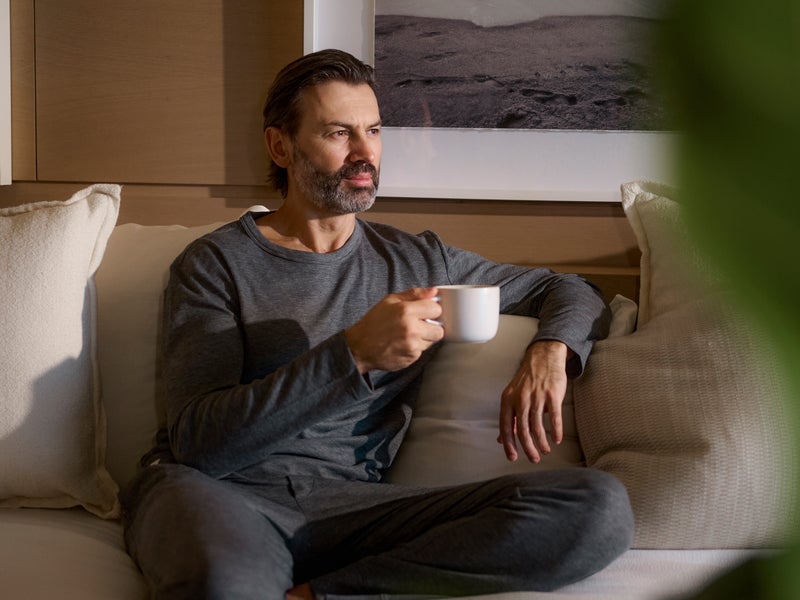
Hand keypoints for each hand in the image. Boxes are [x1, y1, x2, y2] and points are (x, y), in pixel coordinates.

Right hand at [344, 287, 443, 372]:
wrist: (359, 347)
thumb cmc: (373, 322)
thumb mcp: (390, 301)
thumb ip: (414, 294)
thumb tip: (433, 291)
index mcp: (406, 311)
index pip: (436, 309)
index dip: (431, 310)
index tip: (424, 311)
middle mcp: (411, 329)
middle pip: (439, 329)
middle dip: (431, 326)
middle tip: (419, 325)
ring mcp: (412, 345)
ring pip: (432, 341)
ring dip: (424, 337)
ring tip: (408, 334)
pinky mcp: (411, 358)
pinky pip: (422, 351)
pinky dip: (416, 347)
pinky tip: (403, 343)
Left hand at [497, 340, 570, 462]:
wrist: (543, 358)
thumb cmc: (527, 380)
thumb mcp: (512, 396)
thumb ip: (509, 418)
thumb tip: (501, 439)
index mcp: (508, 400)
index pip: (505, 426)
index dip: (509, 444)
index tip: (512, 457)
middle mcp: (521, 399)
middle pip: (523, 430)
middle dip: (528, 448)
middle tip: (533, 459)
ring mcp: (537, 397)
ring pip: (538, 426)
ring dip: (541, 442)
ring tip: (544, 450)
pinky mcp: (552, 395)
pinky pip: (554, 417)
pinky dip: (556, 431)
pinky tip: (557, 440)